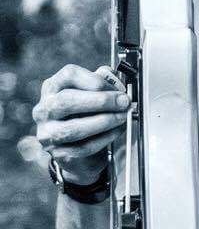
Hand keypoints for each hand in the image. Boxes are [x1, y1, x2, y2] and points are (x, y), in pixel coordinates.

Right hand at [33, 64, 130, 184]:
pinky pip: (83, 147)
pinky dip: (105, 138)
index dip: (96, 81)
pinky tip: (117, 131)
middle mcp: (44, 109)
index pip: (69, 75)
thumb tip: (115, 82)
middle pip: (66, 101)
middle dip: (101, 101)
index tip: (117, 88)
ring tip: (122, 117)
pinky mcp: (58, 153)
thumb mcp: (90, 93)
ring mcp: (48, 133)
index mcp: (53, 87)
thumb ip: (101, 83)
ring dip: (105, 121)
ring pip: (74, 128)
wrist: (77, 150)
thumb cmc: (85, 114)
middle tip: (123, 102)